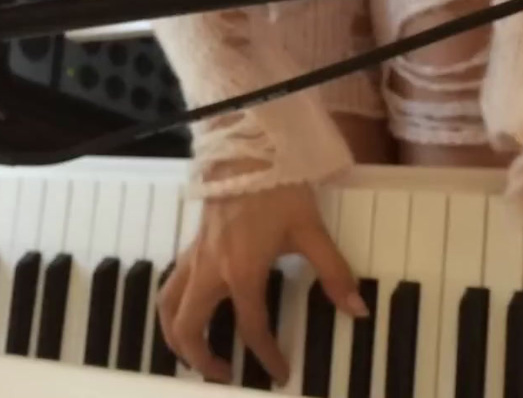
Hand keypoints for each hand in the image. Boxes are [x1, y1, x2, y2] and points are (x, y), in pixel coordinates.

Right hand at [158, 182, 368, 383]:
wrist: (247, 148)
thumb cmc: (277, 185)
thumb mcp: (311, 230)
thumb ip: (333, 272)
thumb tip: (356, 307)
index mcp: (241, 271)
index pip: (251, 328)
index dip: (267, 356)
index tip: (280, 372)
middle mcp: (211, 269)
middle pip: (187, 326)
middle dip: (200, 358)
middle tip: (224, 374)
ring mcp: (196, 255)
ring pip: (167, 305)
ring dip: (175, 335)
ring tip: (194, 354)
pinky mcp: (193, 243)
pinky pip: (172, 284)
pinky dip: (175, 306)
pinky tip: (195, 309)